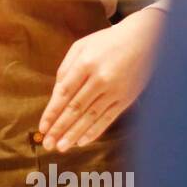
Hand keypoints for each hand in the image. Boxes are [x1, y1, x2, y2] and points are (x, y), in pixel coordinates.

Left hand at [37, 8, 164, 151]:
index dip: (52, 112)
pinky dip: (94, 131)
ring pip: (90, 117)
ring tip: (61, 147)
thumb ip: (66, 68)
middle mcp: (100, 79)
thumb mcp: (81, 46)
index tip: (42, 127)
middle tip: (47, 144)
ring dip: (74, 134)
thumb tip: (56, 93)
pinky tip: (82, 142)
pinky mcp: (126, 98)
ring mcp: (114, 90)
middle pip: (75, 108)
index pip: (64, 93)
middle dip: (59, 128)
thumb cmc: (107, 41)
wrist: (145, 39)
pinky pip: (108, 118)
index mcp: (85, 64)